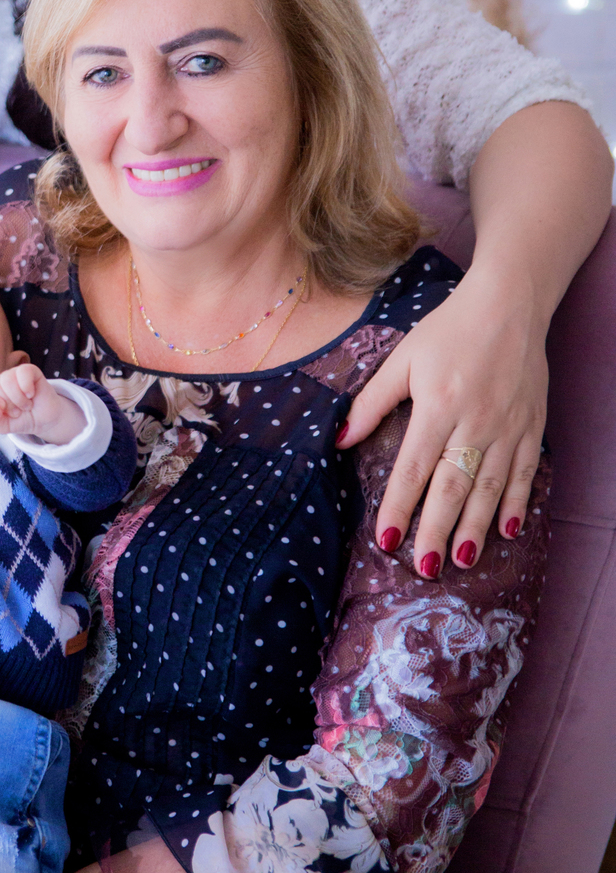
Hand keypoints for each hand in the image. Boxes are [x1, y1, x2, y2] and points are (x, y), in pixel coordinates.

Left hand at [0, 363, 83, 444]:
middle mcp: (0, 381)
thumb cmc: (22, 420)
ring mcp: (14, 374)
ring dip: (18, 398)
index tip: (6, 414)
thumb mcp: (4, 427)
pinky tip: (31, 394)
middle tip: (18, 411)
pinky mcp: (29, 370)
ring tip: (26, 405)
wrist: (44, 420)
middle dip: (7, 403)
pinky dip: (26, 386)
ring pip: (7, 379)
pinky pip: (22, 371)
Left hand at [337, 263, 546, 571]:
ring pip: (490, 486)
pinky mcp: (532, 425)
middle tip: (424, 567)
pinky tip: (507, 530)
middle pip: (453, 486)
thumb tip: (340, 439)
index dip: (398, 506)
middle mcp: (475, 421)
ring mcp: (508, 426)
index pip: (414, 467)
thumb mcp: (403, 359)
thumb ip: (372, 402)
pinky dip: (517, 502)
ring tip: (462, 560)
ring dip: (475, 527)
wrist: (509, 305)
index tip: (385, 540)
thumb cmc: (448, 330)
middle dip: (437, 530)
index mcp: (438, 405)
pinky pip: (524, 472)